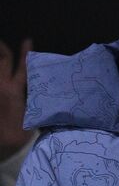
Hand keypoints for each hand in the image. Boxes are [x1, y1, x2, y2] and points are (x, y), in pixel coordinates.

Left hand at [0, 38, 31, 155]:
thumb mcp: (32, 119)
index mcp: (16, 90)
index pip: (23, 67)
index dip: (25, 53)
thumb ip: (34, 104)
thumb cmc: (18, 134)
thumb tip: (46, 94)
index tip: (27, 40)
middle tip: (3, 43)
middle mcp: (3, 85)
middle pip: (3, 60)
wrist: (0, 145)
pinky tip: (1, 73)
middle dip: (3, 50)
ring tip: (0, 53)